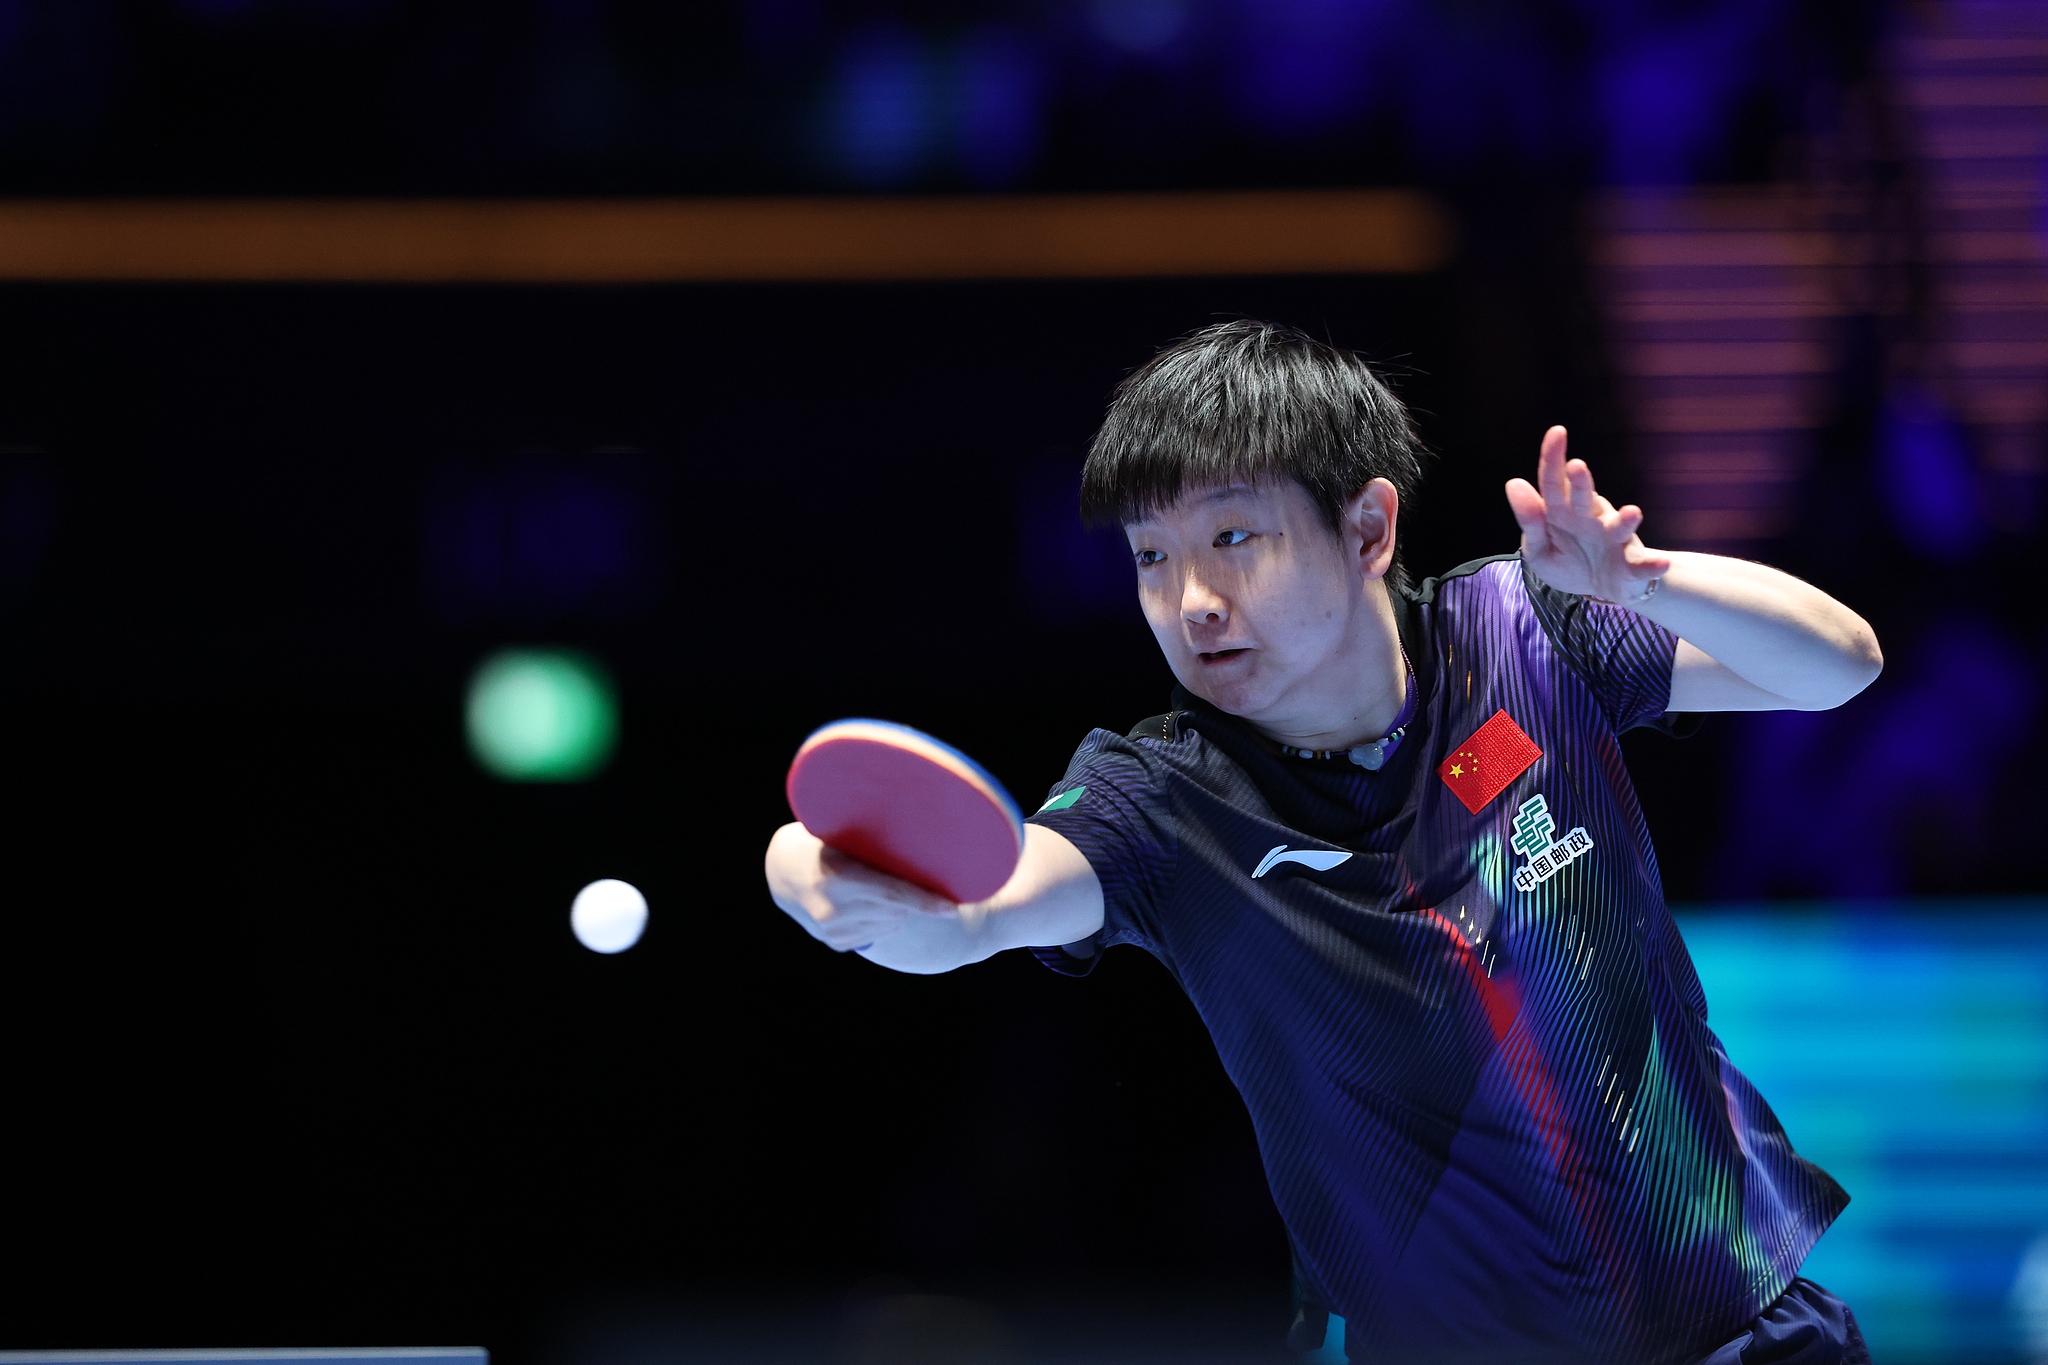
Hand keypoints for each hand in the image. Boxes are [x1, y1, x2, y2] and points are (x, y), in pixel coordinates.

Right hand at [765, 822, 962, 952]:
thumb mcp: (844, 835)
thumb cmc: (825, 841)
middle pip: (897, 909)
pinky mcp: (835, 943)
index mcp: (837, 877)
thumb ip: (877, 843)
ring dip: (895, 908)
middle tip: (894, 873)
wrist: (785, 871)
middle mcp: (832, 909)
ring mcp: (832, 931)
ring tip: (870, 885)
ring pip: (891, 923)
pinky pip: (877, 933)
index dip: (925, 901)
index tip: (953, 908)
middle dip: (908, 896)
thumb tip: (927, 842)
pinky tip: (860, 902)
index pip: (892, 893)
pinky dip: (880, 919)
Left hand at [1505, 426, 1671, 602]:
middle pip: (1583, 499)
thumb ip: (1530, 521)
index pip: (1554, 483)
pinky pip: (1642, 564)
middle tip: (1576, 466)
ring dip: (1625, 521)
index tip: (1556, 432)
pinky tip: (1660, 564)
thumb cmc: (1567, 561)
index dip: (1553, 458)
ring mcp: (1613, 540)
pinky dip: (1652, 564)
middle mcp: (1591, 519)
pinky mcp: (1630, 565)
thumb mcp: (1538, 549)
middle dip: (1582, 484)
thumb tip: (1514, 483)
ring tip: (1633, 512)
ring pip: (1619, 527)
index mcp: (1563, 514)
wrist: (1598, 590)